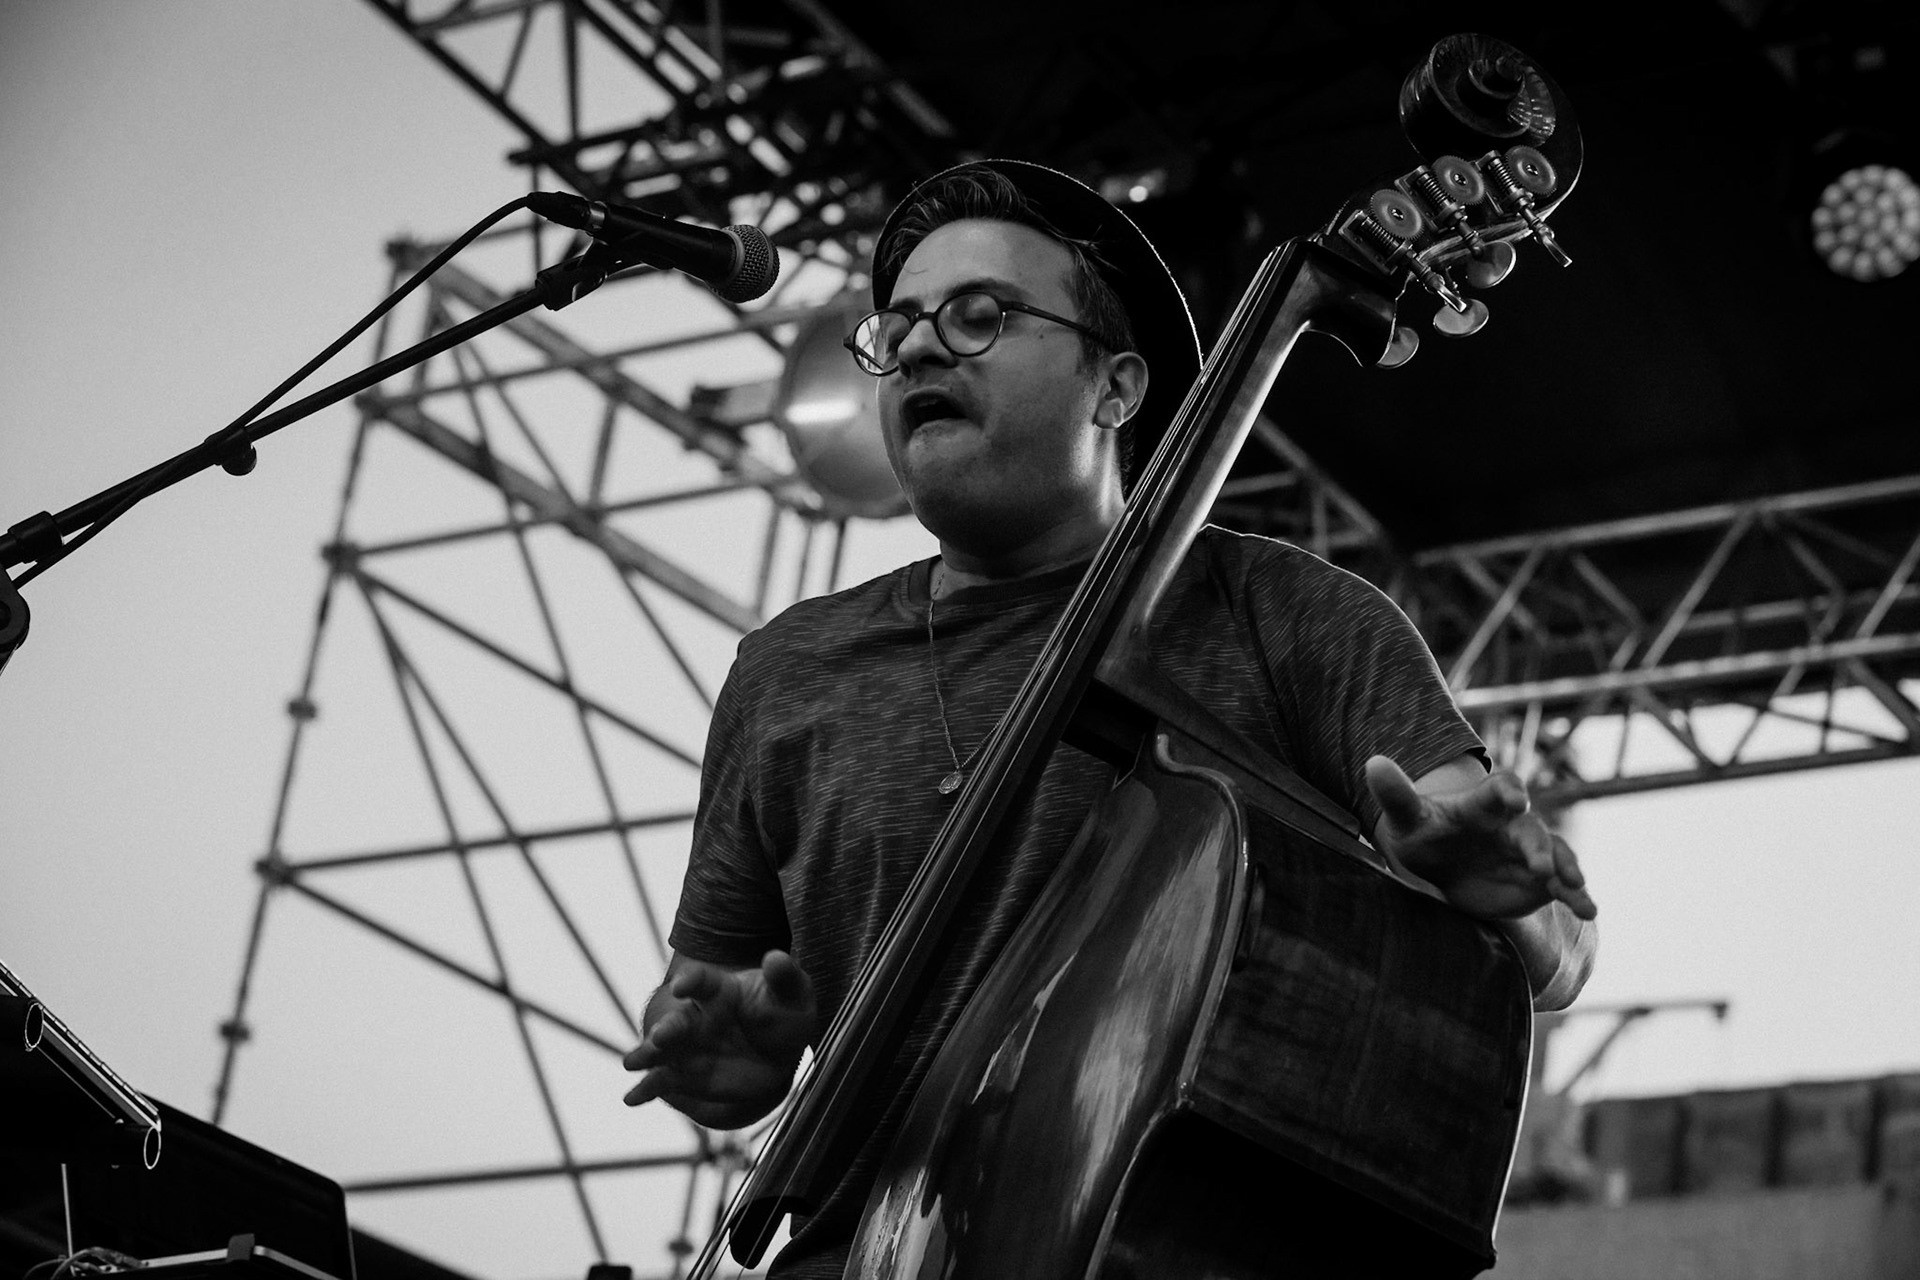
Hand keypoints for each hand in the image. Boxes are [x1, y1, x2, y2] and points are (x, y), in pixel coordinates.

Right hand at [623, 950, 817, 1128]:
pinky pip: (664, 1082)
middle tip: (659, 1035)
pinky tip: (631, 1098)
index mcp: (719, 990)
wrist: (779, 1050)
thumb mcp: (792, 992)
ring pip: (663, 1051)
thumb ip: (783, 976)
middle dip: (667, 1028)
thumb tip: (776, 957)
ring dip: (647, 1055)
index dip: (691, 981)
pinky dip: (646, 1090)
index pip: (701, 981)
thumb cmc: (784, 1012)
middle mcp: (698, 1018)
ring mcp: (690, 1047)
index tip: (681, 985)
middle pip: (677, 1021)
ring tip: (631, 1063)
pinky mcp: (687, 1075)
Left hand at [1366, 755, 1596, 922]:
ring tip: (1575, 887)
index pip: (1502, 789)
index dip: (1508, 791)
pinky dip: (1578, 895)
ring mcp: (1532, 852)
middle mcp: (1514, 825)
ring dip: (1567, 869)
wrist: (1443, 861)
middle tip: (1541, 864)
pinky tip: (1591, 909)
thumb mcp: (1408, 816)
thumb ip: (1396, 793)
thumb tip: (1372, 763)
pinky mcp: (1542, 880)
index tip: (1514, 799)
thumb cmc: (1426, 832)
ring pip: (1556, 856)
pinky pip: (1564, 886)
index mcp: (1484, 803)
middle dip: (1538, 845)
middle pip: (1531, 830)